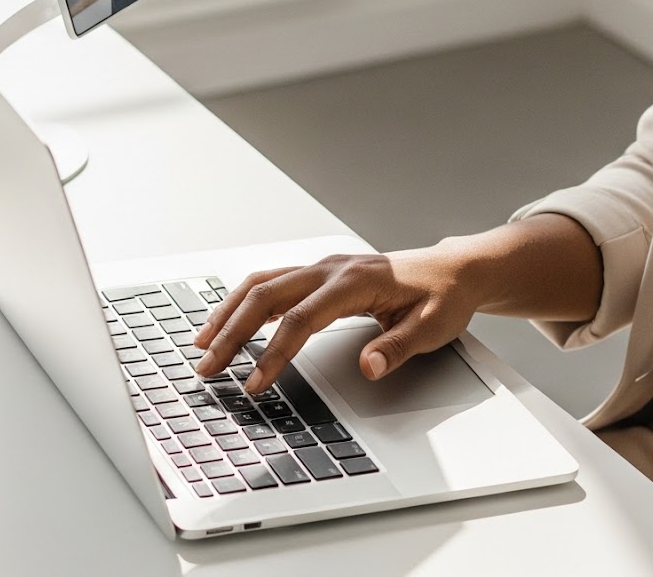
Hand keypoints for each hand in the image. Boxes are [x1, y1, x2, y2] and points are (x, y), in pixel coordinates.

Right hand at [192, 248, 483, 393]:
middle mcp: (330, 269)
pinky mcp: (317, 274)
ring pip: (261, 284)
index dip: (274, 352)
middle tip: (207, 367)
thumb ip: (398, 347)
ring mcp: (320, 268)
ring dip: (228, 313)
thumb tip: (369, 367)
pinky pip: (270, 283)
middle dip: (232, 333)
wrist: (451, 270)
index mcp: (355, 281)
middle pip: (266, 296)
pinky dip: (241, 302)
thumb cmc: (442, 298)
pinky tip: (225, 323)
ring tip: (201, 345)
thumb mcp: (433, 327)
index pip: (301, 318)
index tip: (254, 383)